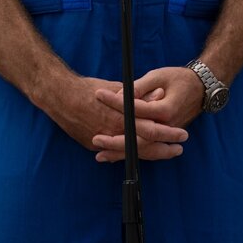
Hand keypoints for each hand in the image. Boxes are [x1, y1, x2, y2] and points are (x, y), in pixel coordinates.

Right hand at [39, 71, 188, 159]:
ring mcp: (104, 141)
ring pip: (132, 153)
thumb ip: (140, 94)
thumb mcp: (119, 87)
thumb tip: (159, 95)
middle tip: (178, 149)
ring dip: (151, 154)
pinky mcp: (93, 145)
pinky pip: (116, 154)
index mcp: (122, 116)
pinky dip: (130, 154)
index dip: (168, 133)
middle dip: (164, 149)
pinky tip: (142, 155)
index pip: (152, 129)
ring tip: (165, 153)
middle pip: (145, 146)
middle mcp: (114, 131)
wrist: (60, 97)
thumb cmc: (90, 89)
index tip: (182, 135)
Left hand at [90, 66, 203, 162]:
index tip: (99, 95)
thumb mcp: (159, 76)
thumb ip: (139, 87)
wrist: (201, 88)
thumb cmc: (180, 79)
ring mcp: (166, 133)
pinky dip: (130, 154)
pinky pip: (146, 149)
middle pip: (139, 138)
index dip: (116, 102)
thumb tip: (120, 95)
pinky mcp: (165, 137)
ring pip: (142, 149)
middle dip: (115, 141)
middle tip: (95, 139)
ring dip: (121, 153)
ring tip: (100, 155)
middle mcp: (167, 125)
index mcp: (166, 109)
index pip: (136, 109)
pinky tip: (114, 157)